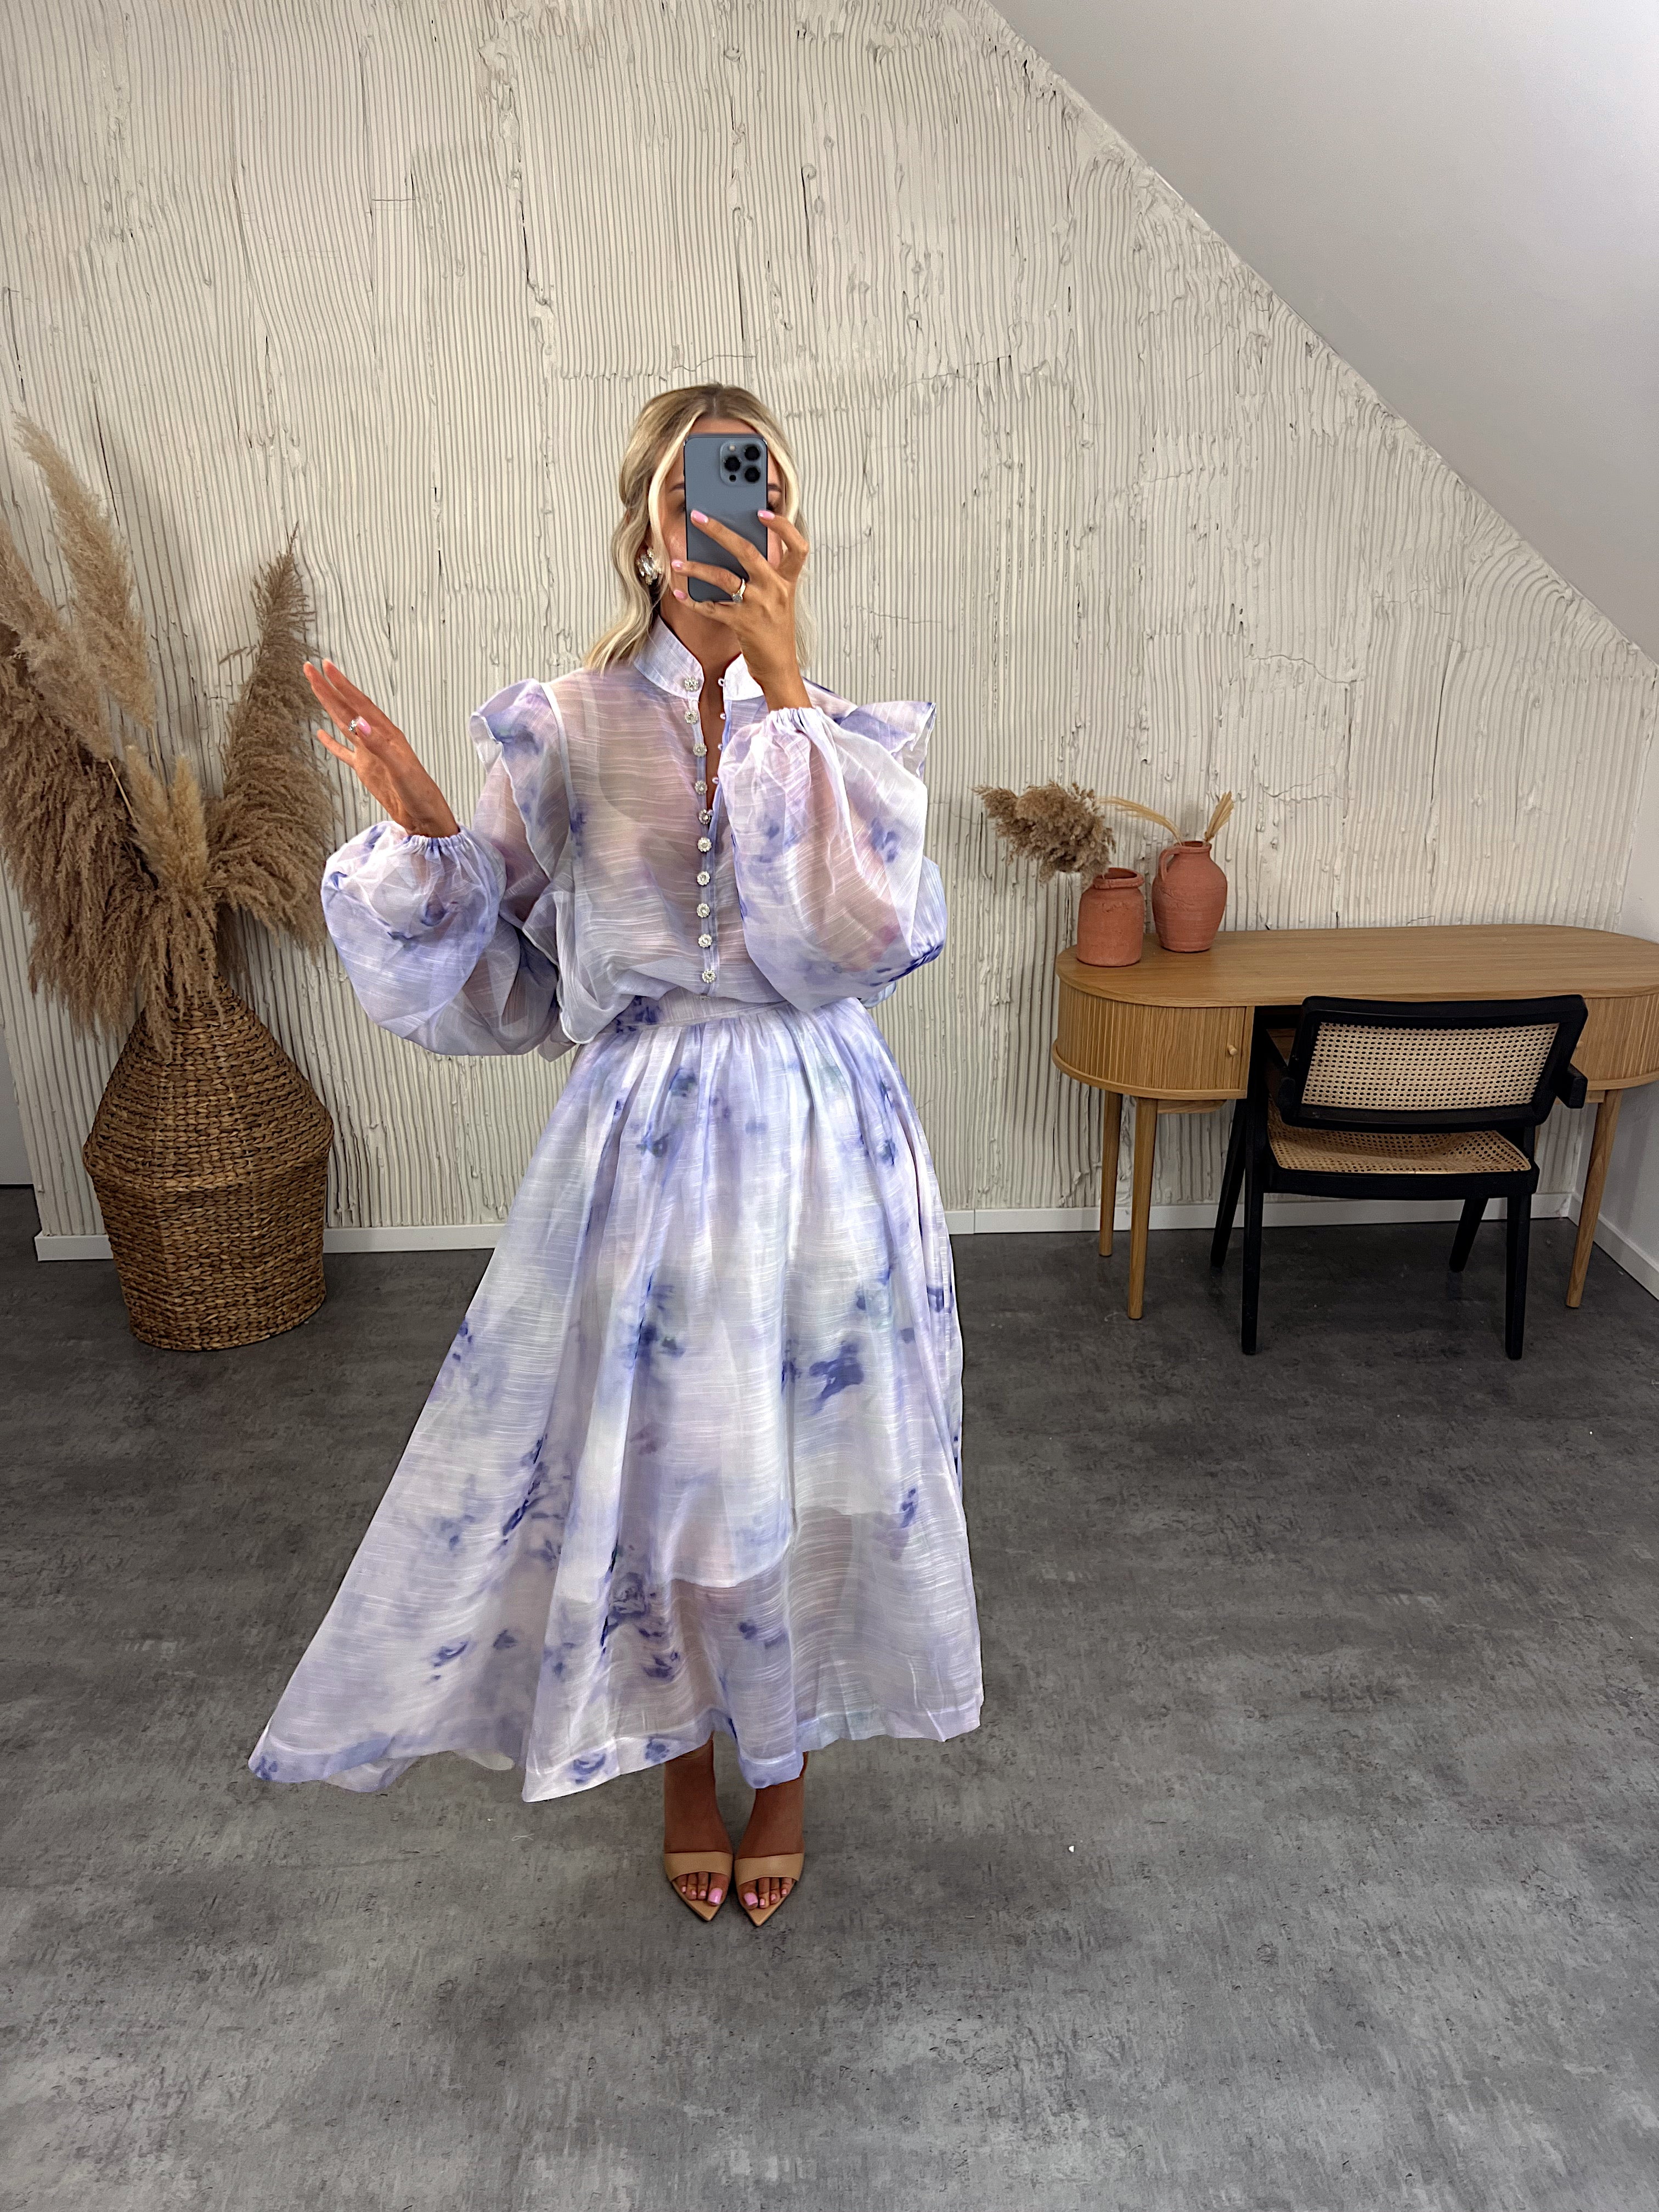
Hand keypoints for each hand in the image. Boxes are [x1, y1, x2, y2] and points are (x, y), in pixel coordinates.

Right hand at [305, 659, 460, 838]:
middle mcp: (377, 738)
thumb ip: (379, 746)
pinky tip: (322, 733)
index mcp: (386, 734)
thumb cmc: (420, 793)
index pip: (359, 703)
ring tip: (315, 688)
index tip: (325, 667)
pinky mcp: (366, 769)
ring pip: (344, 723)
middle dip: (329, 688)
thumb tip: (359, 723)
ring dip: (329, 706)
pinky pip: (344, 751)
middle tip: (310, 669)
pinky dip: (331, 742)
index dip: (341, 685)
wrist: (425, 817)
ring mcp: (370, 753)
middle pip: (348, 707)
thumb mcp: (400, 769)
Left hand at [670, 509, 810, 709]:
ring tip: (678, 562)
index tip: (763, 511)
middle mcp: (776, 590)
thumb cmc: (775, 633)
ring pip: (724, 577)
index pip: (796, 547)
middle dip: (719, 530)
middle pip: (747, 550)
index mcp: (787, 582)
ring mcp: (760, 606)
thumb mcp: (778, 601)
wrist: (779, 669)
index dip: (782, 527)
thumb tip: (732, 552)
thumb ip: (764, 577)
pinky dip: (695, 601)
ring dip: (697, 567)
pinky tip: (682, 593)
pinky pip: (713, 608)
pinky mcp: (744, 624)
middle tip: (698, 516)